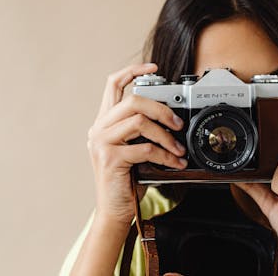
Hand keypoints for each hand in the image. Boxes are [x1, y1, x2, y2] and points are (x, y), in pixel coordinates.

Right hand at [87, 63, 186, 224]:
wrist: (114, 210)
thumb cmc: (126, 179)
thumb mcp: (131, 148)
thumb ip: (139, 130)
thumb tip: (168, 115)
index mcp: (104, 122)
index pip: (113, 85)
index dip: (133, 70)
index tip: (154, 67)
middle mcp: (99, 128)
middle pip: (131, 100)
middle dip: (160, 108)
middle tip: (176, 122)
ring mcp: (102, 142)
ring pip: (138, 121)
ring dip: (165, 134)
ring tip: (178, 147)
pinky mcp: (110, 158)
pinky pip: (144, 148)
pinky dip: (165, 155)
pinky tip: (175, 162)